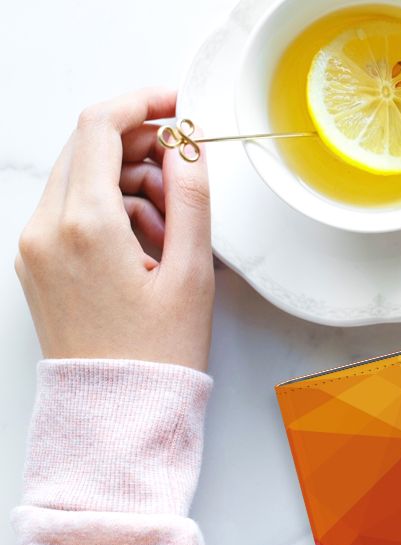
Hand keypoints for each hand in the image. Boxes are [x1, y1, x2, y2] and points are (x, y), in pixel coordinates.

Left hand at [15, 88, 213, 371]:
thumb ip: (192, 198)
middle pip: (88, 148)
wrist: (117, 412)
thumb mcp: (192, 272)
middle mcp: (47, 229)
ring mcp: (35, 246)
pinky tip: (147, 245)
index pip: (101, 127)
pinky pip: (72, 210)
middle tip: (185, 174)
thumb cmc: (156, 354)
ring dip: (129, 182)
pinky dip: (110, 210)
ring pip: (81, 178)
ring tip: (173, 228)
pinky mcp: (37, 263)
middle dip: (141, 147)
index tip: (177, 105)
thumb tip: (188, 147)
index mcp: (85, 225)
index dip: (143, 103)